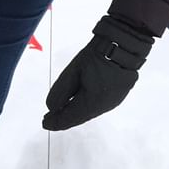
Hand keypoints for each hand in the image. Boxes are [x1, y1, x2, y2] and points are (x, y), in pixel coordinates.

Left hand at [43, 15, 153, 130]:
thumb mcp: (73, 71)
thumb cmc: (98, 55)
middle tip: (50, 118)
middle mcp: (104, 107)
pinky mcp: (118, 95)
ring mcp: (113, 101)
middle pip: (80, 117)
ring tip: (63, 110)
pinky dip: (86, 105)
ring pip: (89, 111)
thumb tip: (52, 108)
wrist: (124, 45)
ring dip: (75, 111)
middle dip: (64, 117)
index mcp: (92, 103)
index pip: (69, 118)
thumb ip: (61, 91)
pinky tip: (79, 101)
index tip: (45, 123)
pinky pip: (98, 105)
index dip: (55, 122)